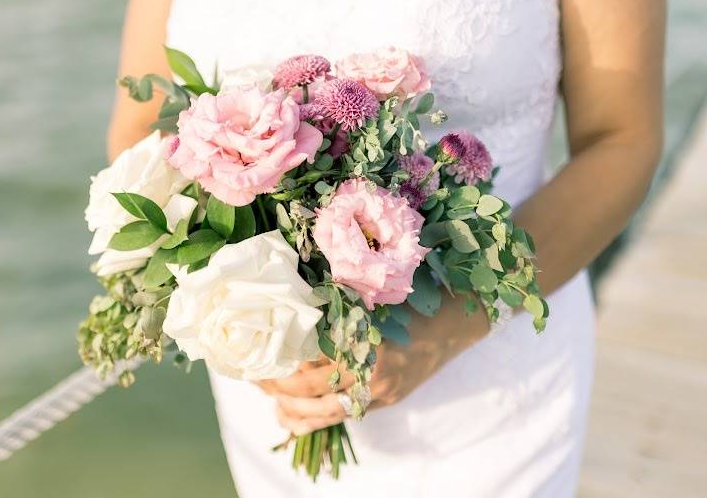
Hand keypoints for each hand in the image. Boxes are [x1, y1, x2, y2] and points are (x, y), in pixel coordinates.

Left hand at [255, 294, 490, 434]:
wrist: (460, 315)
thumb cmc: (414, 292)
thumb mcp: (372, 293)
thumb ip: (337, 305)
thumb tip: (292, 309)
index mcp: (364, 338)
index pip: (308, 358)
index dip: (279, 360)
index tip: (256, 355)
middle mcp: (371, 370)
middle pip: (311, 387)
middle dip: (278, 385)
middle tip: (254, 376)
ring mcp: (381, 389)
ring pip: (326, 410)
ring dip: (292, 409)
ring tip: (270, 401)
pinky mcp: (387, 398)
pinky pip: (345, 416)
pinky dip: (316, 420)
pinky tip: (292, 421)